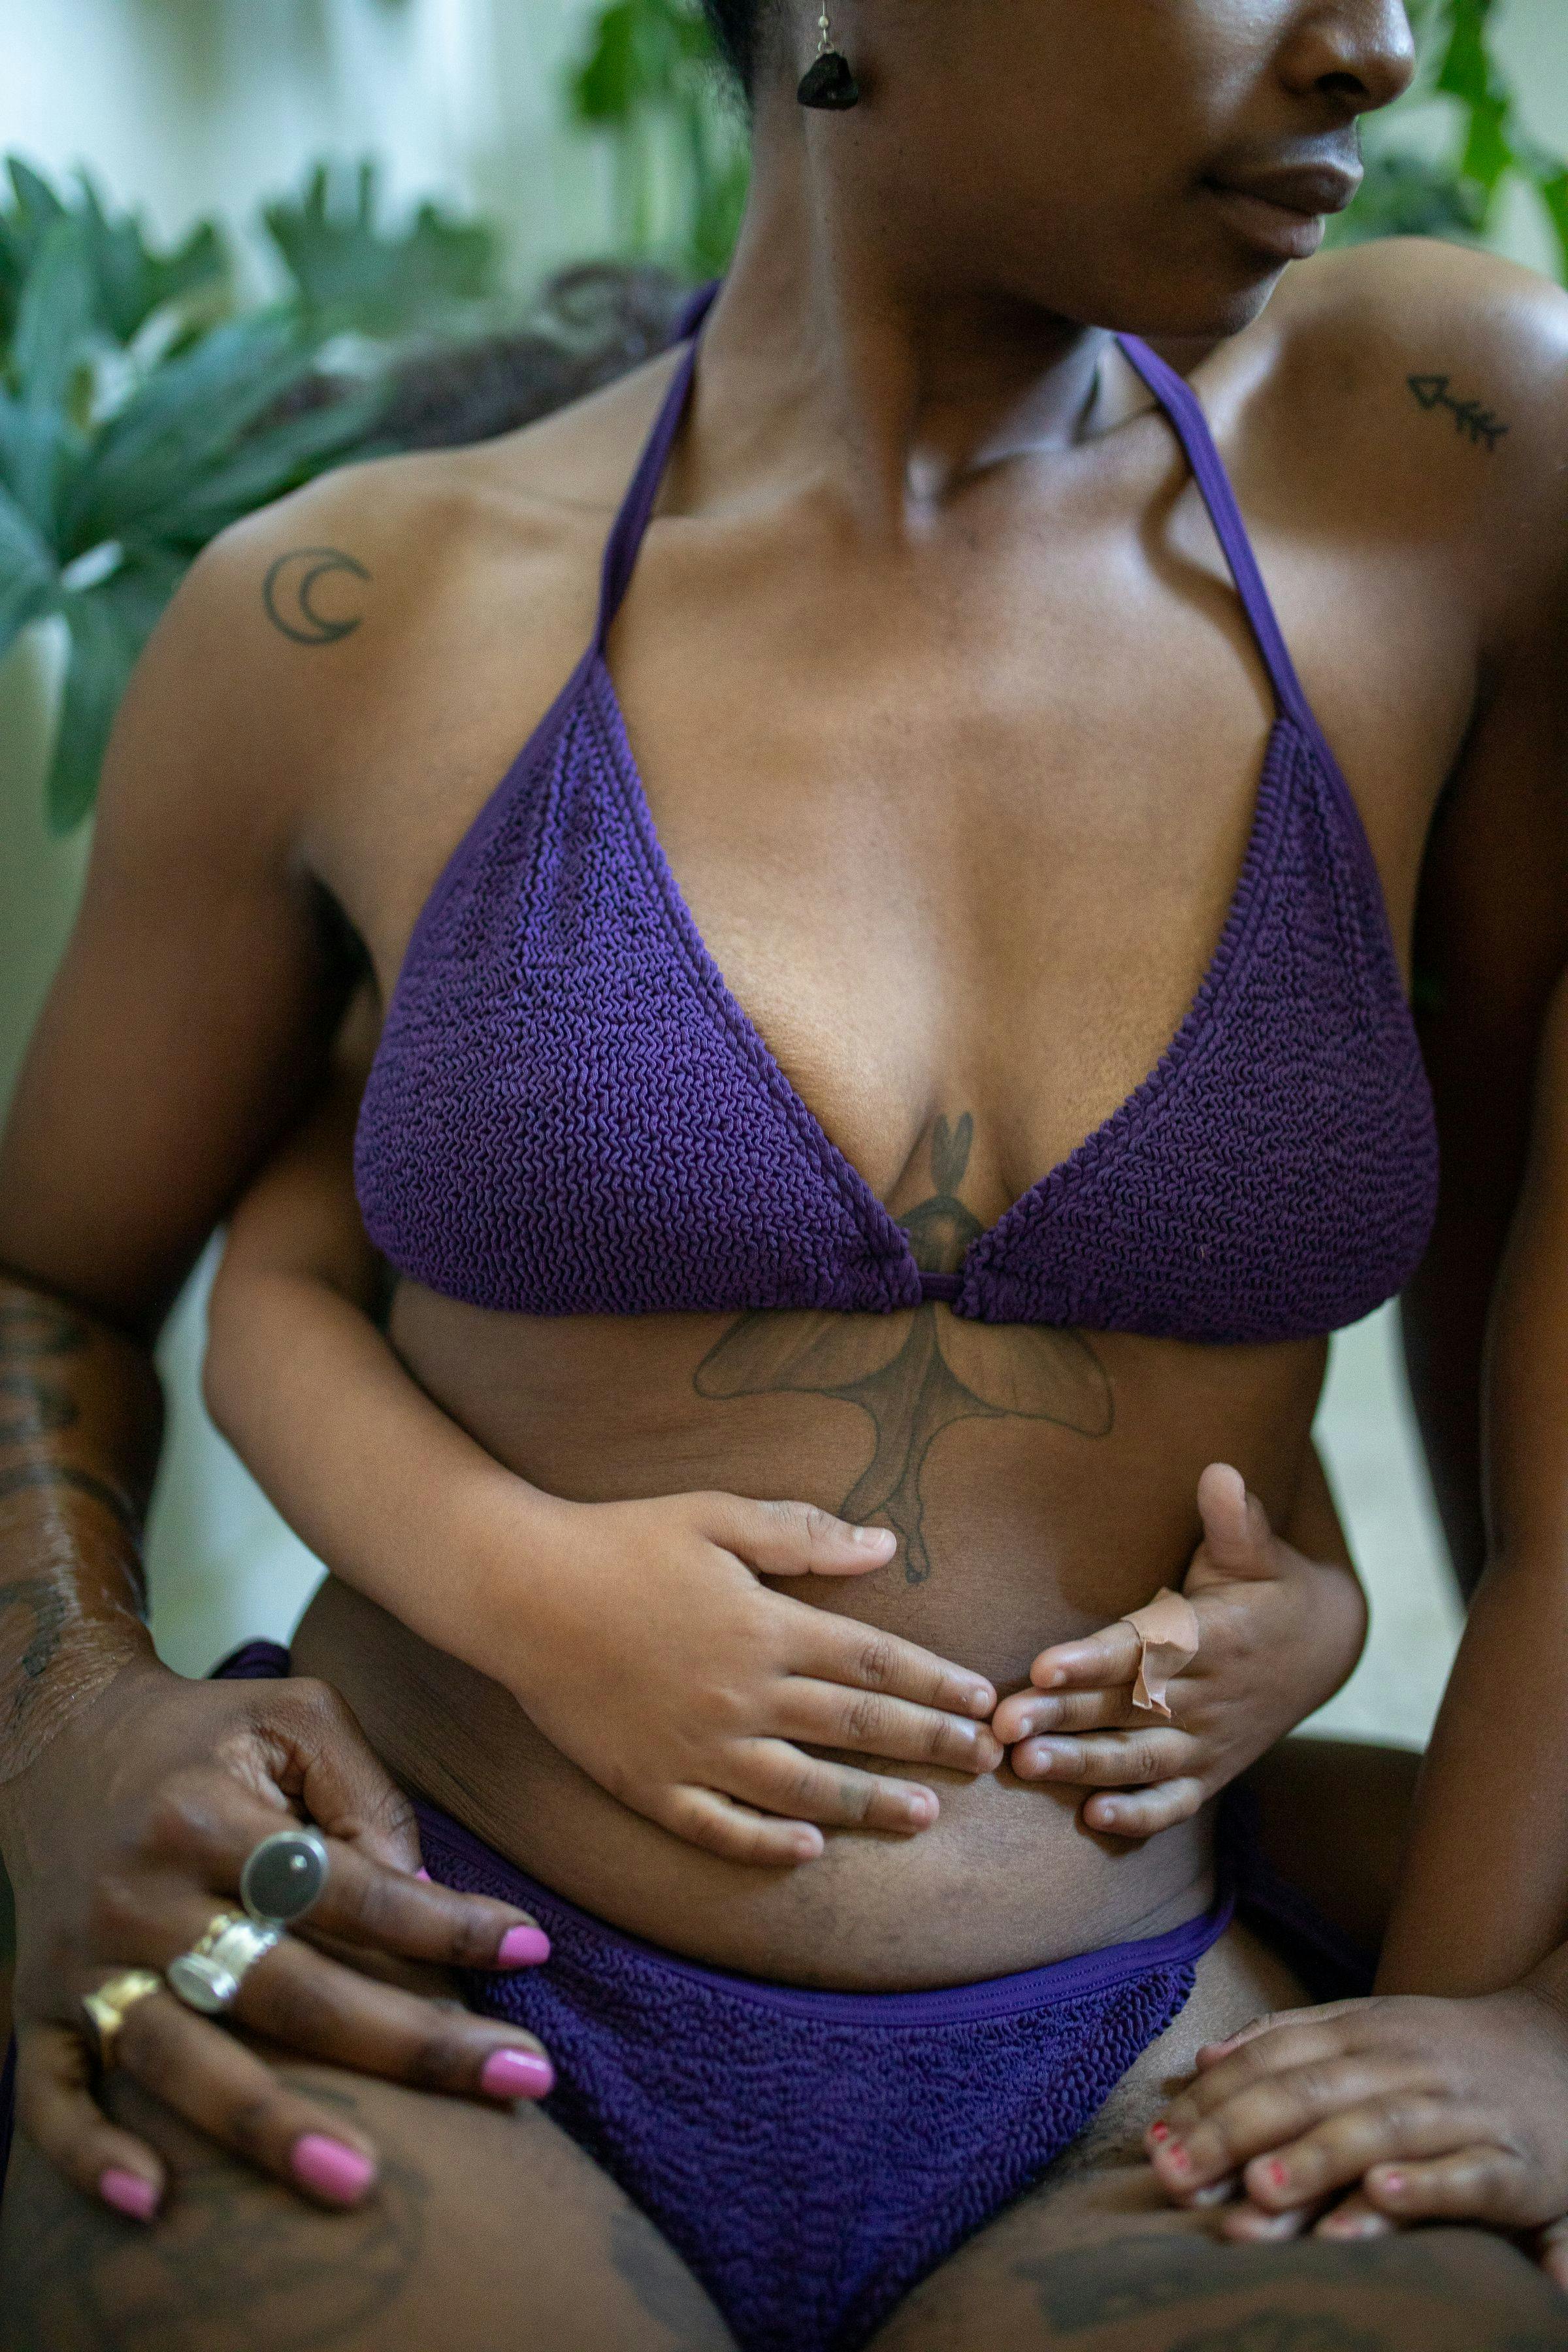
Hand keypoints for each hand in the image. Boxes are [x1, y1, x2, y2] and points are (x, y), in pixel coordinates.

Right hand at [1, 1658, 562, 2222]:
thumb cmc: (204, 1734)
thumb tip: (428, 1901)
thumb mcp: (296, 1721)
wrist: (57, 1738)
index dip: (442, 1924)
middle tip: (519, 2082)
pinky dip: (91, 2155)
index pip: (345, 1888)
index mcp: (207, 1815)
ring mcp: (86, 1962)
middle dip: (407, 2044)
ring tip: (359, 2182)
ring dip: (269, 2126)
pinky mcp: (39, 2008)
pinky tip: (156, 2202)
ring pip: (181, 2059)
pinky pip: (51, 2098)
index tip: (532, 1950)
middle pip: (286, 1989)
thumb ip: (366, 1798)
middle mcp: (143, 1896)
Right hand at [505, 1491, 1000, 1864]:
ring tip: (924, 1818)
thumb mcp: (716, 1517)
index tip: (981, 1701)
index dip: (935, 1684)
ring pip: (804, 1791)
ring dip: (870, 1806)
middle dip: (927, 1746)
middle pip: (856, 1728)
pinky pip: (720, 1828)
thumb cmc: (619, 1541)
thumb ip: (803, 1535)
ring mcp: (698, 1748)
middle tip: (983, 1762)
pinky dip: (768, 1846)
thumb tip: (885, 1545)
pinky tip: (809, 1852)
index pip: (874, 1662)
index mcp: (765, 1627)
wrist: (517, 1589)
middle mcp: (744, 1696)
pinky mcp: (651, 1782)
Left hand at [991, 1463, 1365, 1836]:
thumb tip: (1221, 1472)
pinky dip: (1139, 1817)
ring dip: (1082, 1766)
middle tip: (1001, 1725)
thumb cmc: (1269, 1587)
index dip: (1094, 1660)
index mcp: (1215, 1636)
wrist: (1324, 1648)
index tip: (1043, 1665)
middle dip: (1062, 1716)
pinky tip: (1092, 1820)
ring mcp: (1209, 1740)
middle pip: (1127, 1709)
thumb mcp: (1258, 1550)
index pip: (1146, 1650)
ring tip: (1025, 1766)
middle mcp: (1209, 1694)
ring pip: (1140, 1760)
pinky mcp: (1211, 1772)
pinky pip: (1175, 1803)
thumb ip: (1236, 1520)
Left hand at [1142, 1981, 1567, 2286]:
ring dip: (1316, 2161)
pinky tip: (1380, 2195)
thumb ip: (1286, 2040)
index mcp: (1363, 2031)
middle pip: (1309, 2093)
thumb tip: (1201, 2059)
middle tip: (1179, 2177)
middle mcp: (1404, 2064)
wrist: (1565, 2045)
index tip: (1155, 2142)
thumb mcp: (1366, 2028)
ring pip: (1380, 2131)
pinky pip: (1468, 2175)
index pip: (1270, 2060)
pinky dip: (1425, 2186)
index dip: (1210, 2101)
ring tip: (1261, 2192)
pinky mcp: (1517, 2164)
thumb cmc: (1445, 2051)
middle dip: (1237, 2135)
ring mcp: (1460, 2110)